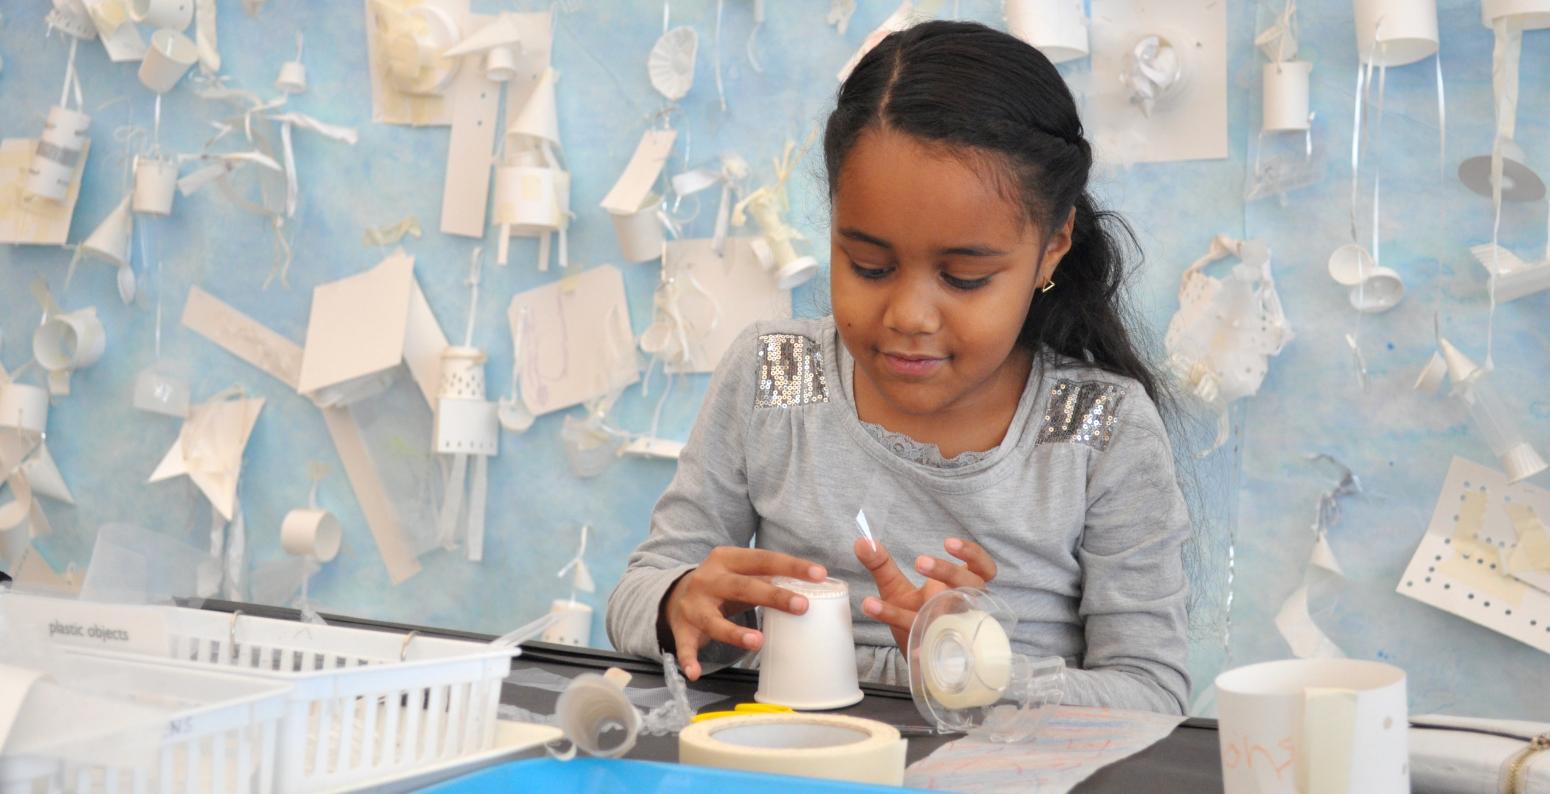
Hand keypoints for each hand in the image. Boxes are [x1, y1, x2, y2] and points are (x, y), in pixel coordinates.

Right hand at [663, 547, 826, 680]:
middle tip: (802, 606)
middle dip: (773, 596)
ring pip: (713, 620)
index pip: (763, 559)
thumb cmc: (722, 585)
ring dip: (735, 632)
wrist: (675, 594)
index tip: (819, 574)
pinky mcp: (681, 628)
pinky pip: (685, 646)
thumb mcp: (741, 574)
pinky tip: (694, 672)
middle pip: (742, 587)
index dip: (791, 566)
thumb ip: (767, 579)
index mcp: (727, 559)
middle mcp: (708, 579)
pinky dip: (688, 659)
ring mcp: (693, 605)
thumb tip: (811, 588)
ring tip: (757, 642)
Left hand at [853, 537, 997, 650]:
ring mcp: (954, 630)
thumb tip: (861, 542)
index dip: (973, 554)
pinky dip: (916, 644)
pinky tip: (902, 643)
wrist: (918, 656)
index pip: (982, 567)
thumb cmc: (915, 614)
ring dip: (919, 610)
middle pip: (971, 585)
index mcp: (957, 586)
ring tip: (879, 601)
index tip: (948, 543)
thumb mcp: (895, 588)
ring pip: (949, 618)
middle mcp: (962, 606)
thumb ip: (880, 565)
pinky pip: (931, 645)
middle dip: (949, 571)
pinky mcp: (941, 652)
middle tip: (919, 562)